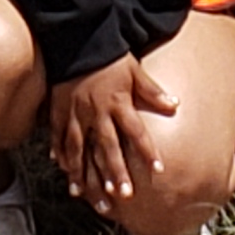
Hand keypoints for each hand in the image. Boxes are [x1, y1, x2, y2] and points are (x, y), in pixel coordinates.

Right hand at [46, 53, 172, 211]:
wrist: (77, 40)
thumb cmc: (109, 56)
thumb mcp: (134, 70)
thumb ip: (153, 91)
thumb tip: (175, 105)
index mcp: (117, 103)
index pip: (136, 132)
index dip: (148, 151)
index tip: (158, 170)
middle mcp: (96, 113)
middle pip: (107, 148)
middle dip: (116, 173)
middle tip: (124, 195)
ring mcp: (75, 115)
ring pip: (79, 150)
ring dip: (84, 174)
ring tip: (88, 195)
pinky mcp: (58, 112)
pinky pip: (58, 138)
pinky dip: (61, 156)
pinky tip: (64, 171)